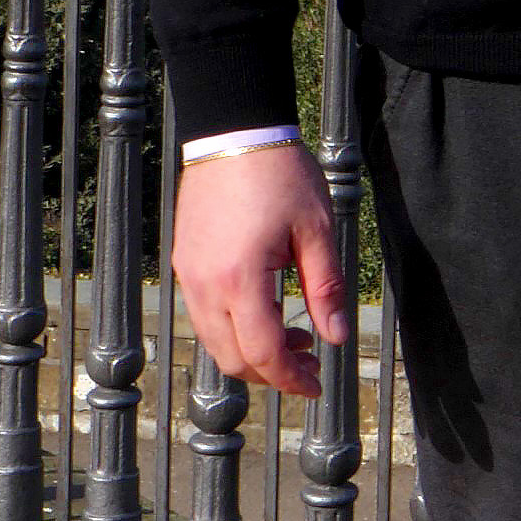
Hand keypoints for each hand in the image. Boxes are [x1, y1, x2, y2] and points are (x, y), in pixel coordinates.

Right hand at [172, 142, 347, 398]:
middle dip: (272, 373)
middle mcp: (204, 286)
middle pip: (232, 358)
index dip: (291, 378)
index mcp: (240, 280)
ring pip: (213, 342)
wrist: (234, 134)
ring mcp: (188, 276)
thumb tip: (336, 337)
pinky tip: (267, 313)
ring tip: (295, 339)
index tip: (318, 386)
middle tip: (311, 365)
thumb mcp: (318, 230)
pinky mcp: (183, 264)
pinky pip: (204, 316)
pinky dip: (233, 330)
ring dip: (251, 353)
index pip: (262, 353)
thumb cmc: (281, 176)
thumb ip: (326, 288)